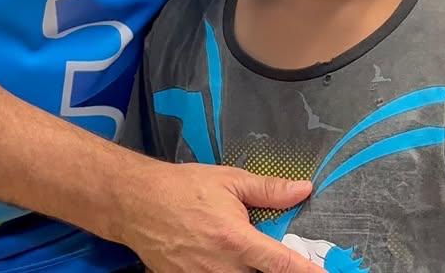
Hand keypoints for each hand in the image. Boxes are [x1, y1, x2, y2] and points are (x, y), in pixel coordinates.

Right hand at [117, 161, 318, 272]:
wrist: (138, 203)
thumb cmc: (184, 187)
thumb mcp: (230, 181)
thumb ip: (269, 190)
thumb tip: (302, 190)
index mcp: (237, 240)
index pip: (281, 264)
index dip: (306, 272)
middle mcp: (222, 268)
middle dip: (273, 268)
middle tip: (271, 249)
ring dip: (249, 268)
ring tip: (240, 247)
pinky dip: (228, 270)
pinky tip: (222, 255)